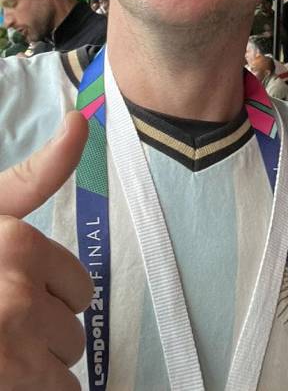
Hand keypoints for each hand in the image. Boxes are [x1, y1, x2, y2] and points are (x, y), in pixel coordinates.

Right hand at [0, 111, 93, 388]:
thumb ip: (36, 174)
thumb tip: (81, 121)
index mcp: (19, 248)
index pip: (81, 289)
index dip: (51, 297)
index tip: (13, 295)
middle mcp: (18, 300)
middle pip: (72, 333)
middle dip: (41, 334)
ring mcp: (7, 353)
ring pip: (60, 373)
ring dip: (35, 371)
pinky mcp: (3, 388)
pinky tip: (4, 378)